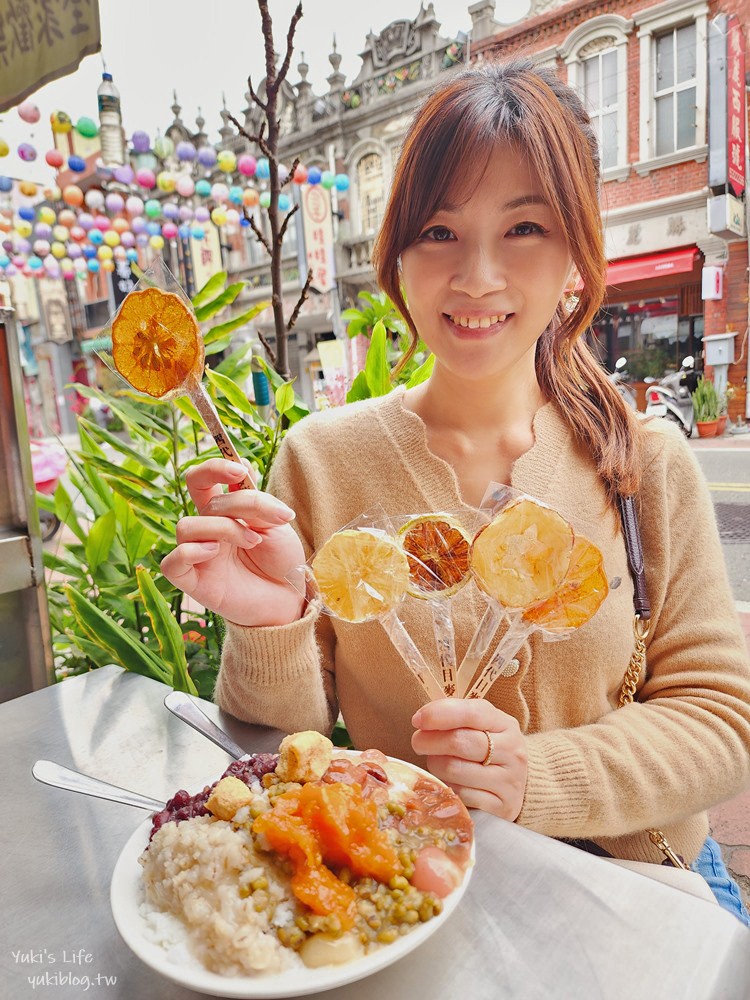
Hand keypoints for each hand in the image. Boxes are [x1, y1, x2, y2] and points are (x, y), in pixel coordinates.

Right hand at [160, 459, 305, 626]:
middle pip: (192, 486)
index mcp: (226, 511)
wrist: (289, 599)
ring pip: (188, 525)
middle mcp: (208, 527)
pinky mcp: (193, 581)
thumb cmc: (281, 562)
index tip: (240, 470)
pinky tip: (215, 553)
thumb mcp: (276, 525)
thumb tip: (243, 465)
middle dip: (214, 477)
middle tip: (244, 490)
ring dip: (224, 528)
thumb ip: (255, 501)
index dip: (217, 466)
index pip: (208, 478)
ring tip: (253, 542)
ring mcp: (198, 552)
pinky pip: (172, 562)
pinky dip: (191, 552)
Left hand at [411, 699, 527, 821]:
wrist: (515, 783)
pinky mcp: (502, 807)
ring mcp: (509, 781)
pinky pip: (460, 795)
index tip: (417, 720)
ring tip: (436, 762)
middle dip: (429, 741)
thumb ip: (454, 717)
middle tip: (418, 743)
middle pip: (458, 742)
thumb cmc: (488, 748)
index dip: (439, 714)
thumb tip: (421, 720)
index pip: (470, 713)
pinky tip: (449, 782)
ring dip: (436, 766)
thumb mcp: (480, 726)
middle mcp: (512, 751)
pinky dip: (448, 787)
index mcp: (505, 724)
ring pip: (454, 770)